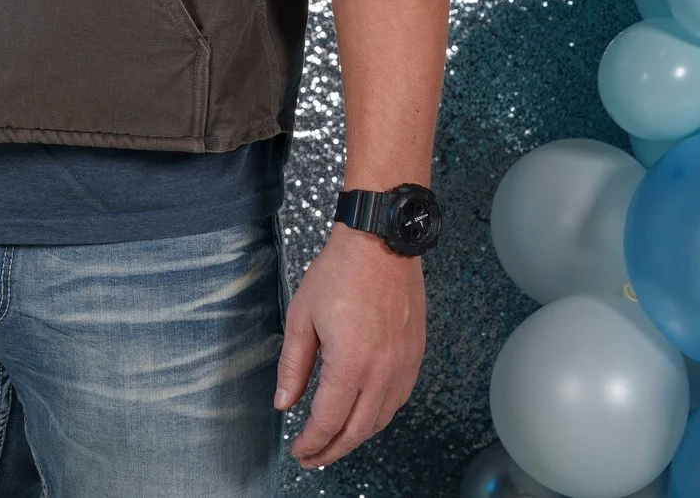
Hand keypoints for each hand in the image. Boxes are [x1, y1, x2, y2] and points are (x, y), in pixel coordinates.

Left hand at [274, 225, 425, 469]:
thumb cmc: (340, 272)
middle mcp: (383, 371)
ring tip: (335, 440)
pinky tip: (363, 413)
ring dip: (357, 436)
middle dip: (333, 450)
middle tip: (313, 457)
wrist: (381, 242)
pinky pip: (398, 399)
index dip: (312, 442)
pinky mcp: (415, 356)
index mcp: (351, 363)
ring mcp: (404, 365)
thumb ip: (293, 366)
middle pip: (358, 430)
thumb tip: (284, 403)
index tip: (299, 450)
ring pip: (381, 419)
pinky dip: (378, 415)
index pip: (329, 421)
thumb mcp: (302, 317)